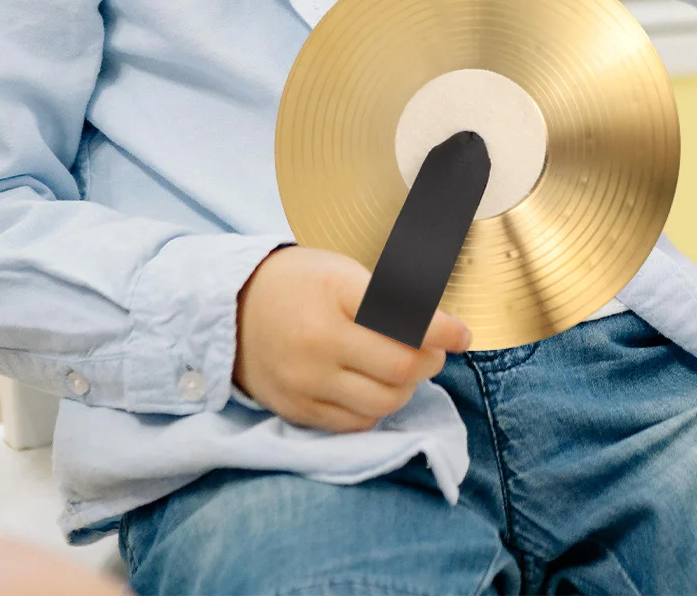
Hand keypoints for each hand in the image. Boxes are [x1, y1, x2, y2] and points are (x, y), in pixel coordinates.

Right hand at [234, 246, 470, 430]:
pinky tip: (376, 388)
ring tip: (406, 370)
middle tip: (435, 351)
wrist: (233, 308)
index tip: (463, 335)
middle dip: (431, 361)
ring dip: (407, 389)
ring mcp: (307, 381)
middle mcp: (321, 341)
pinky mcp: (297, 410)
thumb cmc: (300, 283)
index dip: (443, 331)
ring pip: (383, 403)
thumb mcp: (343, 272)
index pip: (406, 318)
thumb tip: (437, 321)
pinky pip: (355, 424)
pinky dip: (376, 409)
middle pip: (401, 367)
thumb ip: (387, 297)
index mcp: (336, 294)